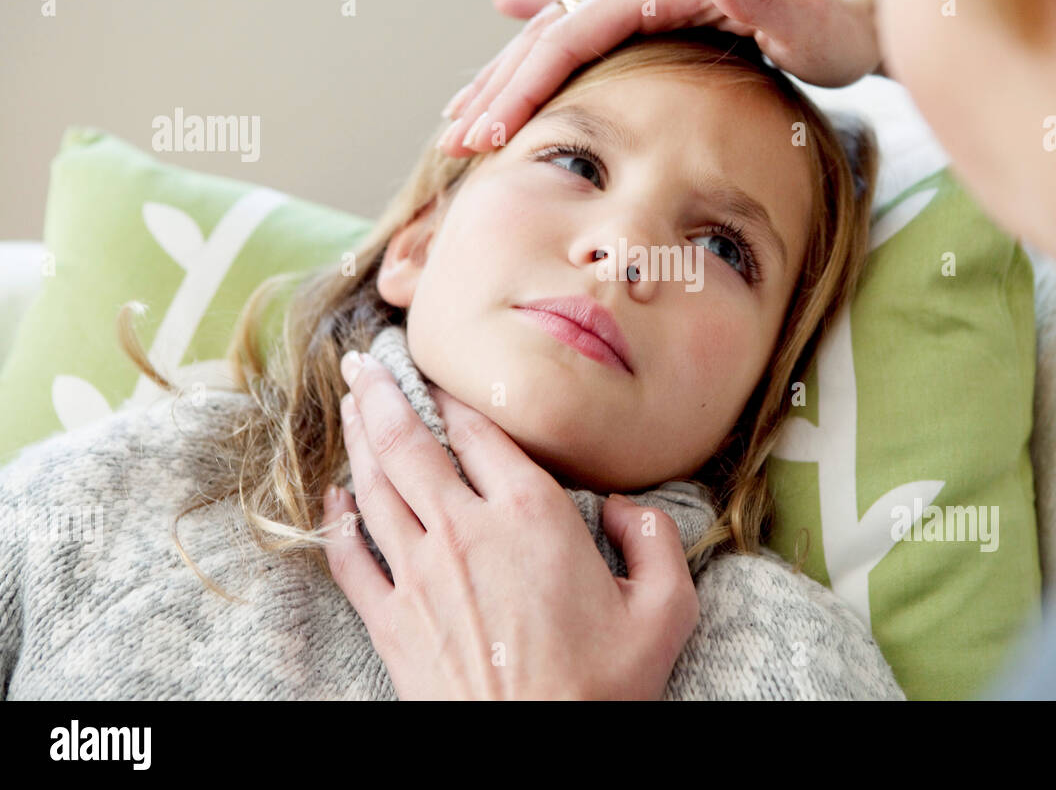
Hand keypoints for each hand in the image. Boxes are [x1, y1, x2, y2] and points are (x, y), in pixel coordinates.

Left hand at [321, 354, 699, 698]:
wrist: (536, 757)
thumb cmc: (602, 689)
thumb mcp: (665, 611)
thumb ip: (656, 542)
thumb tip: (628, 509)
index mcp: (532, 515)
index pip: (482, 434)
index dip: (456, 396)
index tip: (439, 373)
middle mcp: (466, 531)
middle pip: (412, 444)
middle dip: (383, 395)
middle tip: (363, 362)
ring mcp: (420, 574)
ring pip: (376, 486)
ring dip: (357, 436)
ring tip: (348, 399)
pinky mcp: (391, 619)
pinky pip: (350, 555)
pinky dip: (337, 519)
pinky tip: (333, 494)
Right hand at [437, 0, 879, 154]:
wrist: (859, 8)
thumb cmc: (838, 28)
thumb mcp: (810, 22)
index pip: (571, 35)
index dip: (523, 85)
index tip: (487, 134)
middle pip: (548, 33)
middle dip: (497, 90)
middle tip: (455, 144)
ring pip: (554, 29)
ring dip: (505, 73)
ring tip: (460, 115)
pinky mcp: (654, 2)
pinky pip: (580, 15)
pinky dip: (536, 22)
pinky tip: (505, 10)